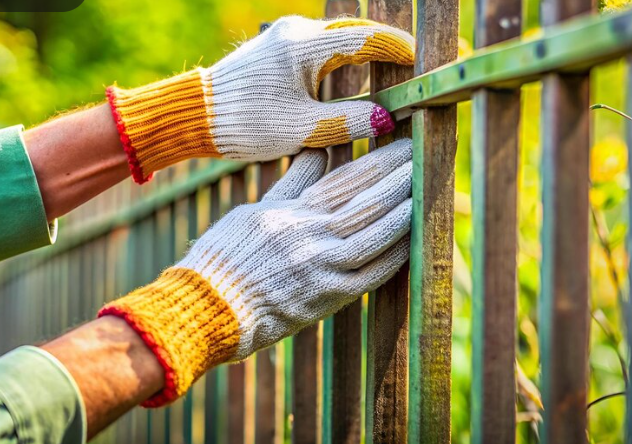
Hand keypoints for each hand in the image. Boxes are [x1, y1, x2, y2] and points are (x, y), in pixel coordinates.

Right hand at [99, 139, 412, 405]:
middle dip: (398, 178)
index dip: (378, 161)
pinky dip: (392, 258)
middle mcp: (310, 234)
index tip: (402, 145)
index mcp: (292, 210)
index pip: (344, 178)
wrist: (206, 305)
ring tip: (425, 192)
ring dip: (402, 212)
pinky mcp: (325, 298)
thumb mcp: (254, 211)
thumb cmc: (224, 257)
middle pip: (364, 201)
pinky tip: (411, 243)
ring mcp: (320, 267)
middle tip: (424, 157)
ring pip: (373, 234)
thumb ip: (292, 183)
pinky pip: (369, 276)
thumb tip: (317, 151)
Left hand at [107, 16, 413, 182]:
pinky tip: (355, 79)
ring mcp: (284, 38)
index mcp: (306, 46)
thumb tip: (387, 118)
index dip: (400, 52)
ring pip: (338, 42)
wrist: (193, 116)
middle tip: (415, 64)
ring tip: (394, 74)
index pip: (368, 41)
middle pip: (356, 36)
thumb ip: (348, 121)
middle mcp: (297, 33)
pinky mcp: (275, 51)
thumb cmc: (244, 123)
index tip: (424, 62)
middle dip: (388, 50)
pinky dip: (342, 63)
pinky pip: (319, 50)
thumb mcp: (302, 129)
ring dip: (365, 57)